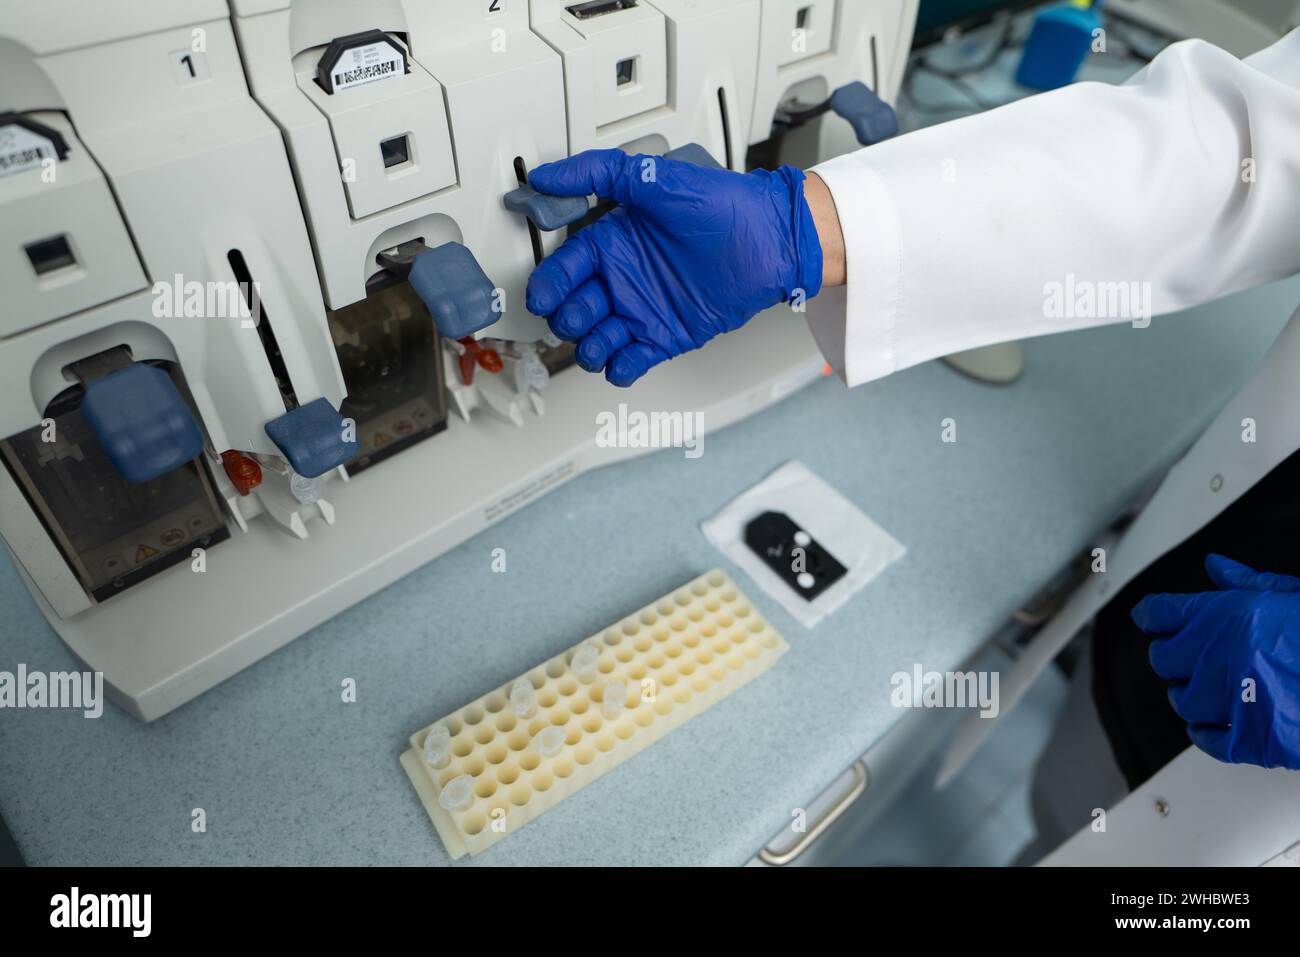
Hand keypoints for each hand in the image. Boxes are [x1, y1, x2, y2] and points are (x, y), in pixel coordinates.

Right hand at [524, 149, 824, 386]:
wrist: (775, 242)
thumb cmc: (726, 207)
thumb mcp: (657, 180)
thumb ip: (600, 173)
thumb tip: (547, 175)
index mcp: (613, 242)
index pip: (564, 269)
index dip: (549, 285)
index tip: (542, 297)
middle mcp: (623, 277)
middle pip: (573, 310)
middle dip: (568, 319)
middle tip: (578, 316)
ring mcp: (642, 309)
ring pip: (595, 341)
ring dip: (589, 348)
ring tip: (601, 342)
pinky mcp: (665, 336)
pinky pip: (630, 361)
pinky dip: (620, 368)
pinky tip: (624, 360)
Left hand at [1130, 553, 1299, 769]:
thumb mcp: (1293, 595)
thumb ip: (1246, 582)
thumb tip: (1215, 567)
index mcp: (1229, 616)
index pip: (1160, 613)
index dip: (1156, 616)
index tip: (1154, 619)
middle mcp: (1223, 656)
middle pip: (1163, 658)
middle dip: (1174, 655)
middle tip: (1190, 655)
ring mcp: (1235, 699)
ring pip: (1182, 700)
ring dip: (1190, 693)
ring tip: (1212, 687)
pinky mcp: (1254, 739)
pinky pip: (1207, 739)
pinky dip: (1205, 732)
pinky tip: (1213, 723)